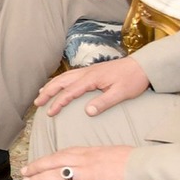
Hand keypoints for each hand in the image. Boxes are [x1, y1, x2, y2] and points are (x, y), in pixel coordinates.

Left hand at [21, 145, 132, 179]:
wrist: (145, 169)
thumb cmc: (136, 161)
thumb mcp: (116, 152)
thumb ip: (104, 157)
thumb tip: (101, 160)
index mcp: (91, 151)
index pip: (65, 152)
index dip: (50, 157)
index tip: (40, 160)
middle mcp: (85, 161)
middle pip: (54, 161)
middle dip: (37, 166)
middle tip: (25, 171)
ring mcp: (87, 175)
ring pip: (57, 176)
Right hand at [35, 56, 149, 117]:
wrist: (142, 66)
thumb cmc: (132, 80)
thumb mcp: (120, 93)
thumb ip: (104, 102)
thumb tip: (87, 112)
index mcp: (91, 79)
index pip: (69, 92)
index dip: (58, 103)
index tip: (50, 113)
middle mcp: (86, 73)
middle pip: (61, 82)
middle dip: (47, 92)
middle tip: (37, 103)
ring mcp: (88, 71)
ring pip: (64, 77)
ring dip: (51, 85)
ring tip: (41, 93)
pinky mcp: (91, 71)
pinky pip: (70, 75)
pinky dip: (60, 80)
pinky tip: (58, 84)